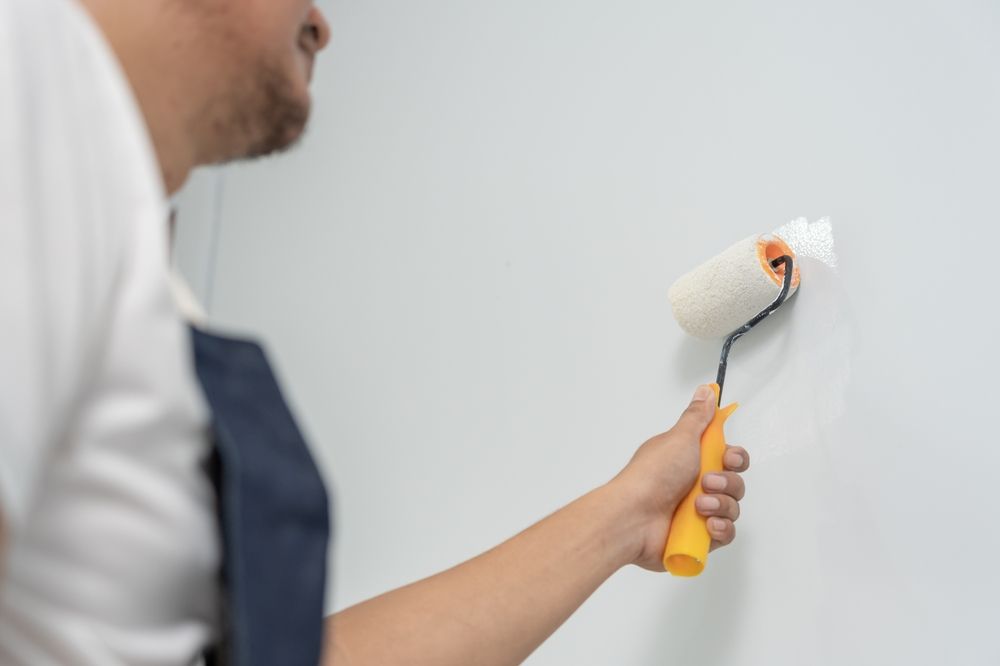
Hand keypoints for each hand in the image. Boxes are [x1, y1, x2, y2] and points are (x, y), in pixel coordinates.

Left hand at [609, 385, 750, 571]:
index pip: (728, 458)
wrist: (633, 517)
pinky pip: (725, 533)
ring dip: (721, 505)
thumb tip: (706, 390)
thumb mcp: (679, 438)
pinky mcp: (697, 538)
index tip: (727, 458)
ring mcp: (696, 513)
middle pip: (734, 483)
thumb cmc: (653, 475)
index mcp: (690, 460)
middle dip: (727, 482)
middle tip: (706, 482)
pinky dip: (720, 528)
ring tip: (699, 506)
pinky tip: (706, 524)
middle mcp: (694, 485)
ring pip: (732, 508)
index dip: (735, 458)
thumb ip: (698, 416)